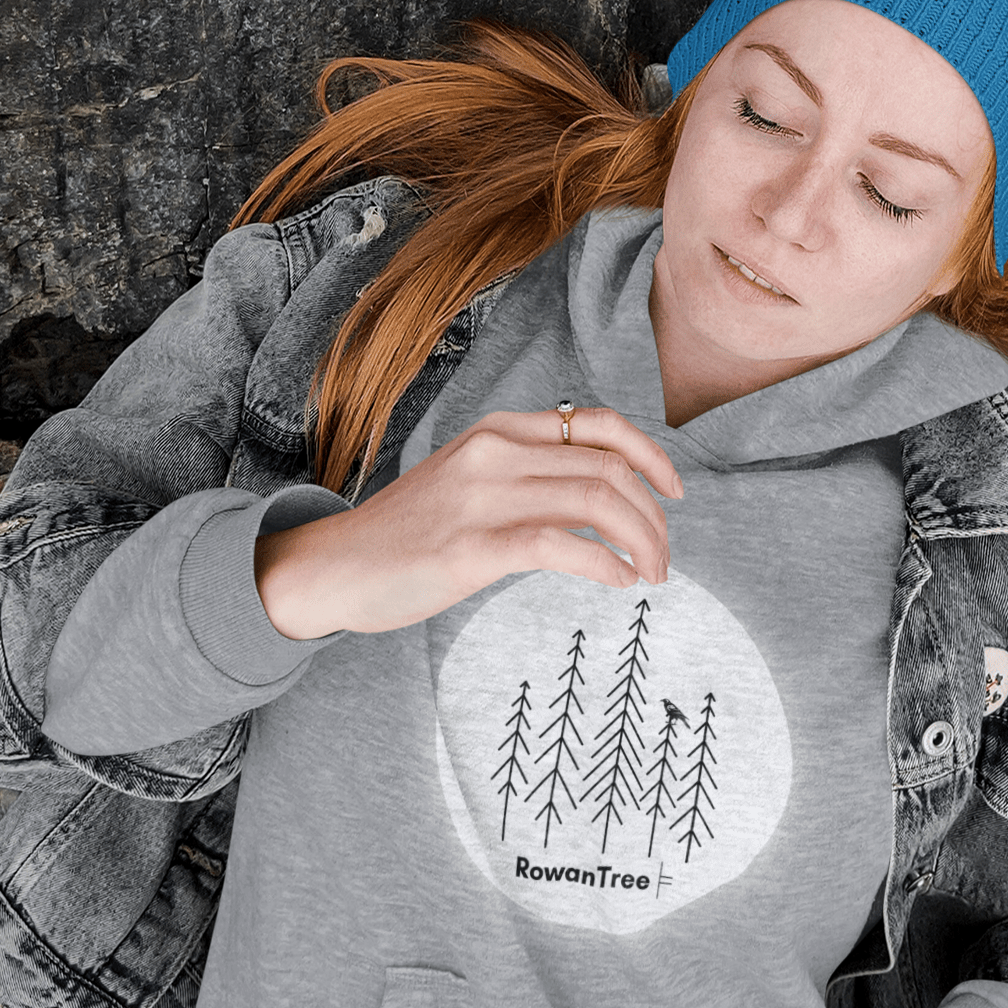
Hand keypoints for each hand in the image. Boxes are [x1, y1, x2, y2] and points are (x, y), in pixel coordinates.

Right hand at [255, 405, 682, 637]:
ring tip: (652, 574)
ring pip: (595, 500)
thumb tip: (595, 501)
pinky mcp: (469, 549)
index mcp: (496, 432)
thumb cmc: (405, 535)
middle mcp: (494, 454)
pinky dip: (605, 563)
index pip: (598, 424)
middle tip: (665, 557)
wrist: (333, 567)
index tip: (675, 493)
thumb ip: (523, 478)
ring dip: (641, 541)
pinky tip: (618, 582)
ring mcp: (481, 499)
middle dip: (654, 516)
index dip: (651, 455)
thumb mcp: (467, 482)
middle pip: (609, 468)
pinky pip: (559, 545)